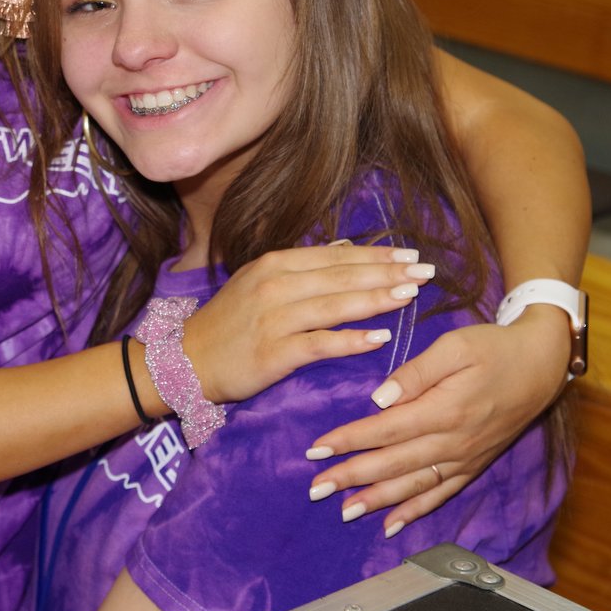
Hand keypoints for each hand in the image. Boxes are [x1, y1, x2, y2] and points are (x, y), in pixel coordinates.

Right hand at [183, 244, 434, 404]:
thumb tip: (345, 250)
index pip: (335, 256)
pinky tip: (379, 338)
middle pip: (341, 276)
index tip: (409, 253)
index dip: (375, 254)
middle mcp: (275, 285)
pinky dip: (351, 340)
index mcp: (274, 265)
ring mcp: (274, 318)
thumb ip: (301, 267)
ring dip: (376, 299)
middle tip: (425, 271)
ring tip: (410, 296)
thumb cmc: (227, 323)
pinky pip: (320, 344)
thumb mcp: (258, 282)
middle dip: (387, 273)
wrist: (185, 360)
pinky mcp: (274, 352)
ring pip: (335, 305)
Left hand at [305, 306, 569, 534]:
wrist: (540, 366)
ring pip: (413, 486)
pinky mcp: (473, 465)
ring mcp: (464, 458)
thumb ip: (415, 373)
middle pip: (393, 464)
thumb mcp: (454, 347)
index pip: (384, 430)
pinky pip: (440, 494)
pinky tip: (390, 525)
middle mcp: (453, 442)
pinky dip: (415, 512)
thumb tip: (379, 399)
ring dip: (376, 501)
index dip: (348, 441)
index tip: (315, 450)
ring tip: (343, 512)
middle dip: (351, 478)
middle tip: (315, 489)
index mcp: (445, 410)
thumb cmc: (494, 349)